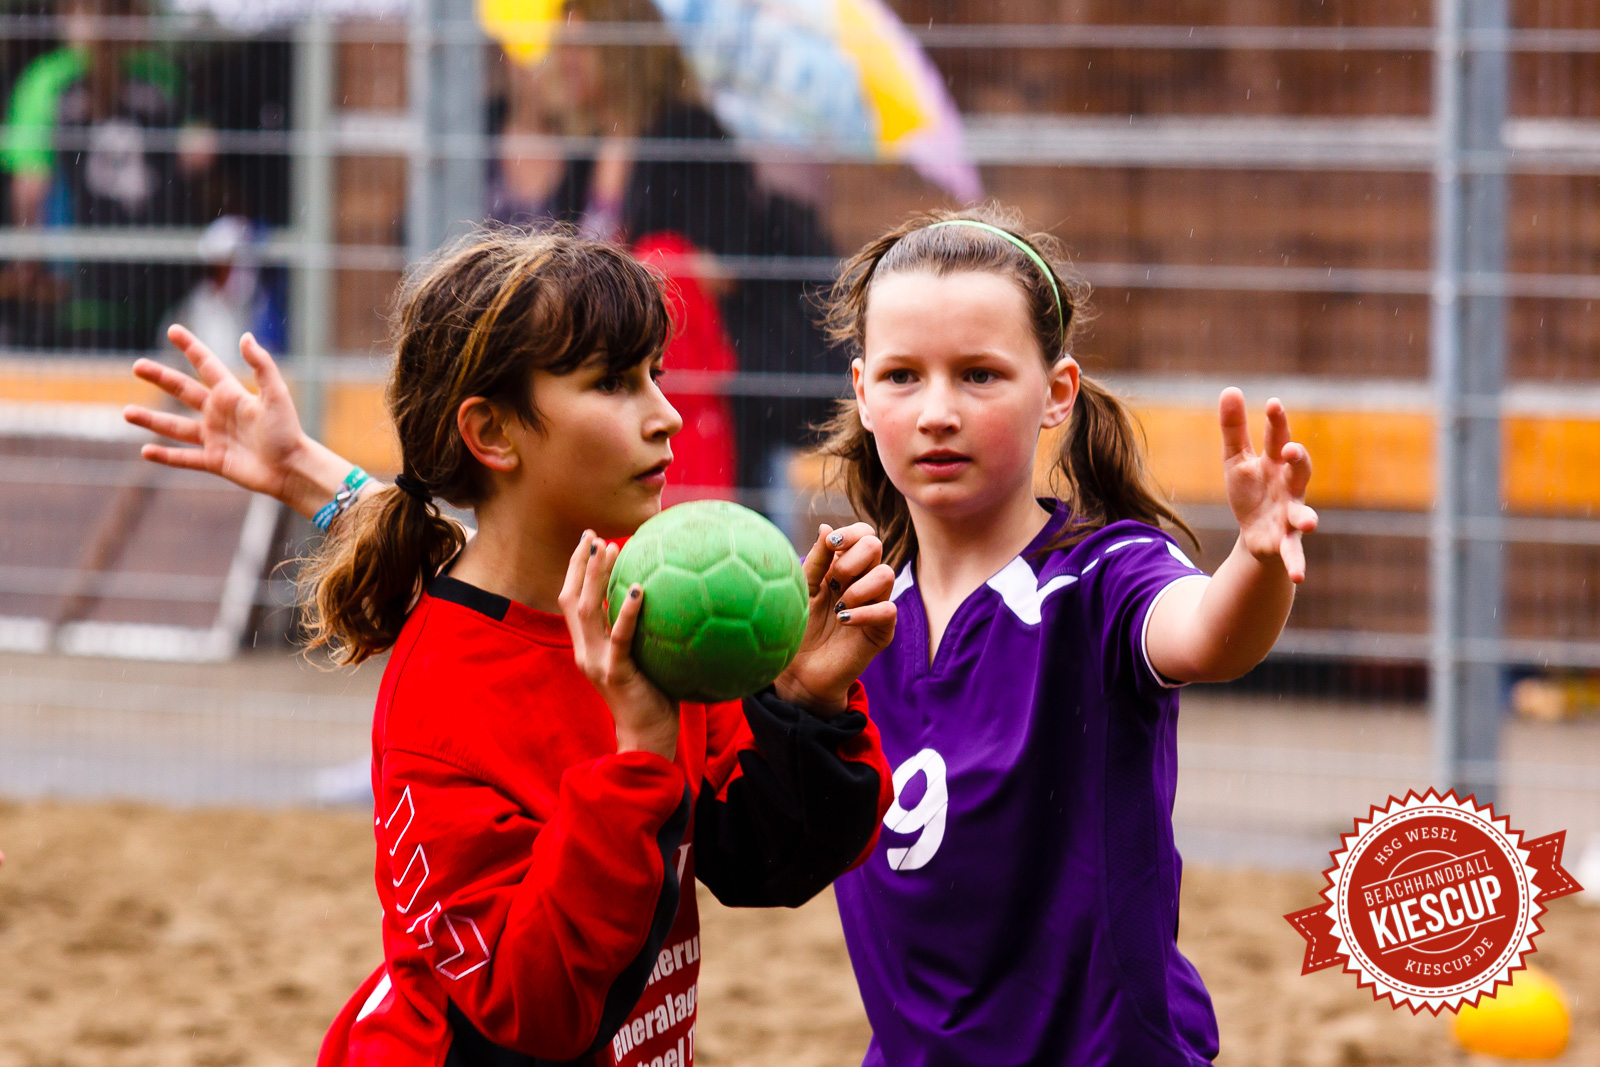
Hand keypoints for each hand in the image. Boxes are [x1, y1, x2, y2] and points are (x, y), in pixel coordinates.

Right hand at [123, 326, 351, 518]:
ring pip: (176, 427)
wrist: (292, 469)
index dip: (191, 347)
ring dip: (151, 420)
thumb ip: (261, 366)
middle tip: (136, 365)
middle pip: (183, 391)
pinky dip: (165, 456)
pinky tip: (145, 451)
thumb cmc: (288, 431)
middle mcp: (219, 414)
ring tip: (126, 412)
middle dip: (160, 378)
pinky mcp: (214, 461)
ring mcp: (215, 438)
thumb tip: (245, 336)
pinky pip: (184, 458)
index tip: (173, 330)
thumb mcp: (276, 395)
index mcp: (232, 395)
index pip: (206, 365)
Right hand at [559, 531, 679, 761]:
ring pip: (588, 612)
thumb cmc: (653, 697)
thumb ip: (643, 633)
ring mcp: (597, 663)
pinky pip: (620, 637)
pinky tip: (640, 588)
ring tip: (610, 549)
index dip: (576, 570)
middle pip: (571, 599)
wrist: (647, 738)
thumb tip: (668, 597)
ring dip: (596, 577)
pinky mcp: (616, 673)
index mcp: (587, 647)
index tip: (589, 541)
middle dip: (580, 565)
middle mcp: (585, 652)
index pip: (572, 601)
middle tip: (593, 535)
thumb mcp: (643, 659)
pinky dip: (627, 611)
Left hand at [773, 523, 896, 715]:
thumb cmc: (798, 627)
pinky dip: (864, 612)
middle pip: (876, 546)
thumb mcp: (802, 589)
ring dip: (859, 587)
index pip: (863, 534)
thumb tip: (826, 527)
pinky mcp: (882, 630)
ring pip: (887, 574)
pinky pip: (887, 610)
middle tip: (835, 580)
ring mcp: (875, 604)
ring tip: (839, 606)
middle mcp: (862, 581)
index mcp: (843, 566)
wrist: (798, 671)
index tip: (832, 544)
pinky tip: (843, 620)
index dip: (852, 532)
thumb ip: (816, 560)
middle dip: (853, 559)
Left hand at [1219, 388, 1317, 582]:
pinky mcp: (1284, 542)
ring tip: (1311, 522)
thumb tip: (1230, 388)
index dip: (1277, 422)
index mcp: (1276, 463)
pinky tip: (1299, 577)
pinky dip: (1297, 564)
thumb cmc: (1250, 489)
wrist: (1255, 531)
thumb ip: (1233, 428)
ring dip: (1308, 517)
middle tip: (1292, 450)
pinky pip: (1293, 553)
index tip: (1272, 403)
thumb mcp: (1235, 459)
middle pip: (1300, 471)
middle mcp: (1289, 487)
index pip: (1278, 438)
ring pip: (1304, 514)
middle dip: (1299, 460)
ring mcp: (1290, 515)